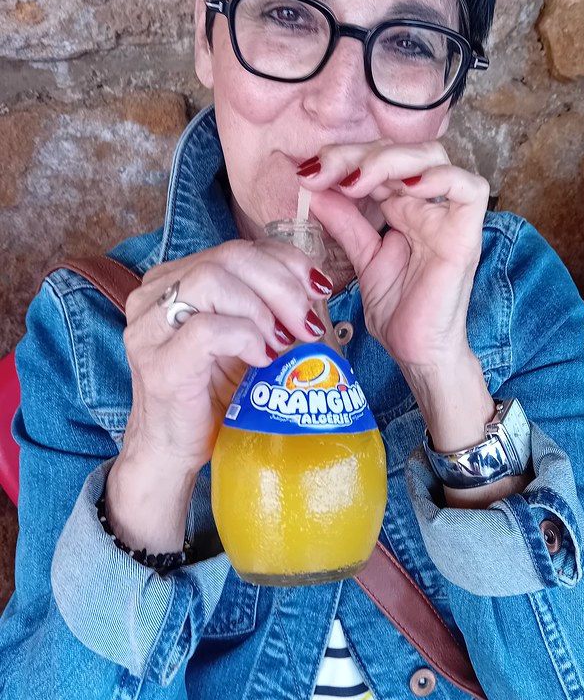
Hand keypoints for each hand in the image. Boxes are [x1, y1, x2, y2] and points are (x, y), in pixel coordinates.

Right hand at [107, 239, 331, 550]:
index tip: (318, 289)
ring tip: (283, 342)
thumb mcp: (244, 337)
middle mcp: (154, 295)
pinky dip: (246, 338)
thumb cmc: (212, 394)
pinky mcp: (159, 363)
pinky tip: (262, 358)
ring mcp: (150, 328)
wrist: (174, 451)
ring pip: (212, 281)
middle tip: (307, 324)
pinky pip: (208, 330)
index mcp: (174, 279)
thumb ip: (264, 305)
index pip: (237, 248)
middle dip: (281, 285)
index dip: (285, 261)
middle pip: (228, 257)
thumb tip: (316, 286)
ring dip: (262, 310)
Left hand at [299, 141, 488, 371]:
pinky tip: (403, 188)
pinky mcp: (465, 235)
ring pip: (432, 158)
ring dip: (390, 160)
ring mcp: (448, 217)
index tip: (309, 173)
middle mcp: (428, 205)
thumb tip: (314, 191)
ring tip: (355, 180)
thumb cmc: (399, 310)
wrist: (417, 352)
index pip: (379, 160)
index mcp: (404, 207)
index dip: (344, 157)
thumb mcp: (361, 259)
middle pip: (402, 151)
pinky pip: (469, 189)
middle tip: (324, 171)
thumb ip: (345, 224)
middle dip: (359, 153)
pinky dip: (439, 178)